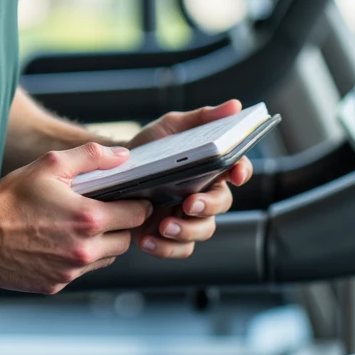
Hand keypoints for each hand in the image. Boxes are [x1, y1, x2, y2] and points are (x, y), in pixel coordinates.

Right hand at [0, 142, 151, 294]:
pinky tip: (57, 244)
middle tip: (101, 212)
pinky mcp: (55, 284)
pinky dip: (75, 260)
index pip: (136, 215)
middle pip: (125, 241)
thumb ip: (91, 156)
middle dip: (119, 226)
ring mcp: (70, 271)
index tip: (129, 200)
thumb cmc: (11, 197)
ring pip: (105, 259)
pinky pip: (79, 273)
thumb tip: (123, 156)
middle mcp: (84, 250)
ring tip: (77, 228)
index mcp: (89, 219)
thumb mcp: (51, 165)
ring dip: (100, 245)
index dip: (136, 205)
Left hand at [125, 99, 253, 259]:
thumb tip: (235, 105)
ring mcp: (187, 216)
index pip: (237, 168)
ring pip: (203, 230)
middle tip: (190, 203)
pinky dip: (165, 248)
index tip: (235, 173)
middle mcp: (204, 193)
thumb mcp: (171, 127)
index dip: (242, 171)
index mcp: (210, 168)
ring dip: (187, 230)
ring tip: (164, 225)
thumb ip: (202, 117)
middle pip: (221, 204)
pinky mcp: (169, 235)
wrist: (113, 172)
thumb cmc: (149, 147)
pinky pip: (179, 248)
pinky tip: (147, 240)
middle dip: (208, 206)